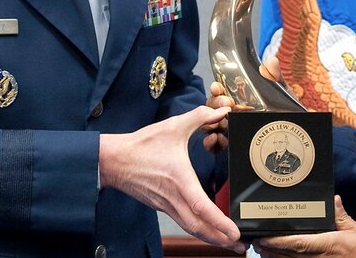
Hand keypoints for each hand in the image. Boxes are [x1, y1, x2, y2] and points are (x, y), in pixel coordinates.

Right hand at [99, 106, 244, 253]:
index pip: (201, 208)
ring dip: (211, 237)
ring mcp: (167, 205)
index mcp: (179, 180)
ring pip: (191, 227)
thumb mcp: (173, 126)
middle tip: (242, 246)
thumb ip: (199, 117)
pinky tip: (208, 229)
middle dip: (221, 239)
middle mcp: (174, 198)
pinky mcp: (163, 206)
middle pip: (199, 227)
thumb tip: (220, 111)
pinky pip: (184, 222)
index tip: (234, 233)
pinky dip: (199, 229)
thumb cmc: (142, 145)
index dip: (219, 223)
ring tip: (229, 243)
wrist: (114, 160)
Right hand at [202, 57, 284, 152]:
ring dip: (210, 122)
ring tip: (220, 122)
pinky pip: (212, 145)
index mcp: (239, 97)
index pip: (220, 90)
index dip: (216, 88)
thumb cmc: (285, 111)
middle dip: (215, 103)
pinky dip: (210, 142)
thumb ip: (275, 77)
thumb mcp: (281, 93)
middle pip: (212, 106)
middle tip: (227, 103)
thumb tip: (272, 61)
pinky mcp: (230, 146)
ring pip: (209, 124)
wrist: (295, 133)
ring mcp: (229, 129)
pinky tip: (217, 139)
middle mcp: (231, 112)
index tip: (217, 87)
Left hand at [254, 196, 355, 257]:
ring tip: (264, 250)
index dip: (279, 242)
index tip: (265, 238)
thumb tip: (334, 200)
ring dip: (278, 257)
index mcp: (330, 245)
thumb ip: (342, 217)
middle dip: (273, 249)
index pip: (299, 244)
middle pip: (291, 255)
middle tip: (257, 242)